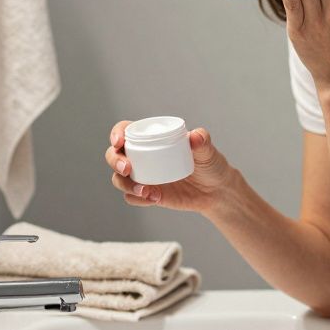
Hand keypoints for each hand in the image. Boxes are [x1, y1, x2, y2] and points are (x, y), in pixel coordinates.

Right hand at [104, 121, 236, 212]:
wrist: (216, 191)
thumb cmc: (210, 165)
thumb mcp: (207, 151)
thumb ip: (202, 141)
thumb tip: (196, 136)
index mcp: (151, 138)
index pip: (125, 131)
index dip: (116, 133)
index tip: (119, 141)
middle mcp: (142, 156)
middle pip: (114, 155)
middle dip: (115, 161)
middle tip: (128, 169)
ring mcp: (143, 176)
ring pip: (118, 178)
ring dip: (125, 184)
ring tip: (145, 191)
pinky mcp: (147, 194)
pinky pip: (132, 198)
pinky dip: (137, 198)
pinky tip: (154, 198)